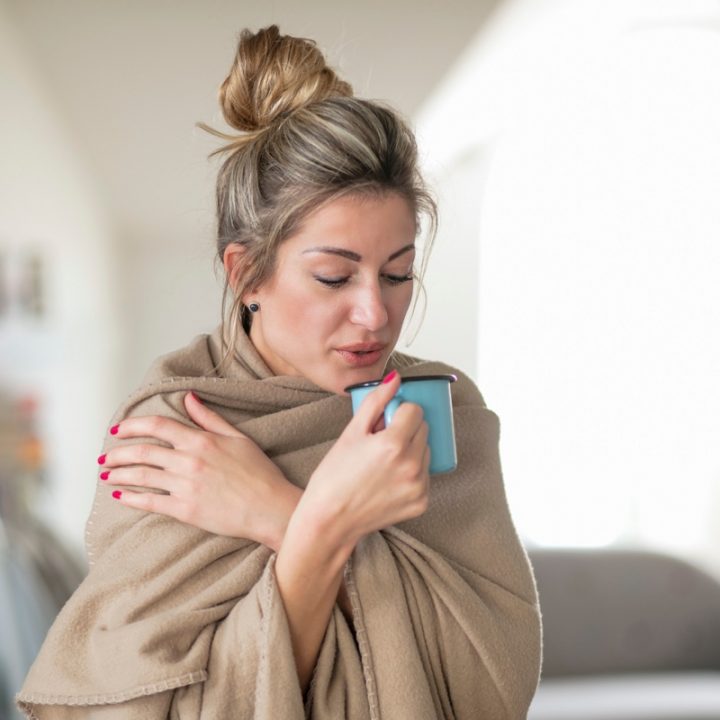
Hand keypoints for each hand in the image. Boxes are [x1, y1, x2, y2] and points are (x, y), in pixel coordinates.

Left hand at [100, 392, 300, 549]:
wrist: (270, 507)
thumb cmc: (259, 473)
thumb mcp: (238, 438)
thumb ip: (209, 418)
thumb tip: (189, 398)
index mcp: (201, 440)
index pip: (158, 426)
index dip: (133, 426)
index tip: (118, 430)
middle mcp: (189, 460)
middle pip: (143, 451)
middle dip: (118, 453)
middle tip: (105, 457)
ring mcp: (185, 486)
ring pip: (142, 475)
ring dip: (119, 474)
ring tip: (106, 476)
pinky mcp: (185, 510)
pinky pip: (150, 502)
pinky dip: (131, 498)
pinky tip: (119, 497)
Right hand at [296, 371, 429, 547]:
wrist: (329, 521)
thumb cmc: (334, 475)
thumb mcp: (351, 433)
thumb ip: (376, 402)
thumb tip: (395, 378)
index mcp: (394, 444)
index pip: (414, 410)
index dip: (398, 411)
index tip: (383, 421)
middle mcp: (412, 466)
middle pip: (423, 429)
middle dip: (406, 429)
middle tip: (380, 441)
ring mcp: (419, 487)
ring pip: (425, 451)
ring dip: (411, 450)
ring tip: (383, 462)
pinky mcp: (421, 503)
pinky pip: (424, 475)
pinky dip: (411, 473)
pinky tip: (388, 480)